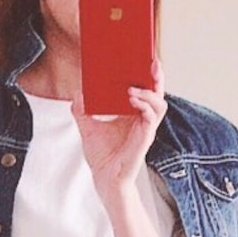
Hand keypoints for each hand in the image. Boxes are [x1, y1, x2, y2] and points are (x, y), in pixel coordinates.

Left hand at [72, 58, 167, 196]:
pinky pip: (151, 118)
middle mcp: (143, 119)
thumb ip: (82, 110)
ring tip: (133, 87)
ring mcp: (146, 129)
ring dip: (149, 92)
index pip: (145, 90)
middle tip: (151, 61)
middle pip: (157, 92)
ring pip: (160, 104)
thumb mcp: (87, 127)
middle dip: (157, 76)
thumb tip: (77, 93)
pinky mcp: (145, 139)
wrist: (104, 178)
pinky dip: (144, 106)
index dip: (146, 74)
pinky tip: (132, 98)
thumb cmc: (102, 155)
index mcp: (132, 114)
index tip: (143, 58)